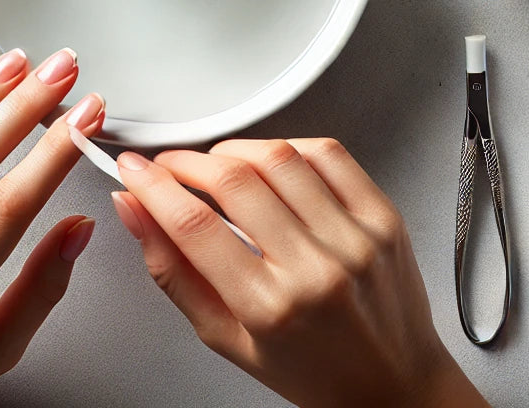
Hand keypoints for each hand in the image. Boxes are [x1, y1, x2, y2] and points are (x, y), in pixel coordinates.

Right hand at [112, 138, 489, 407]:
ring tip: (218, 166)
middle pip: (232, 181)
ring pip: (277, 157)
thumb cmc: (310, 369)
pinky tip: (272, 163)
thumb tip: (134, 210)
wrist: (395, 387)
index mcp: (271, 309)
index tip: (134, 170)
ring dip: (232, 150)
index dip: (151, 185)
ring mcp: (355, 238)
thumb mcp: (224, 337)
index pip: (193, 224)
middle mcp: (317, 269)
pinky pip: (327, 153)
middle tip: (170, 166)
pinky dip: (287, 145)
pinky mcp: (382, 216)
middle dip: (186, 162)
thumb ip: (171, 271)